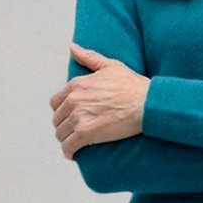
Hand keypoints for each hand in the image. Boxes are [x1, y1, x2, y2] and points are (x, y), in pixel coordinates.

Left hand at [49, 44, 148, 158]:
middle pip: (57, 119)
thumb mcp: (110, 66)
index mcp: (77, 85)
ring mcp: (79, 117)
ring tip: (75, 144)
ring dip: (66, 140)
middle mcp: (74, 100)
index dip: (62, 112)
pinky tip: (74, 154)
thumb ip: (89, 57)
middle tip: (74, 132)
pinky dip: (69, 152)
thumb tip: (73, 47)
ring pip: (61, 134)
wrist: (146, 103)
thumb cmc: (133, 85)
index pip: (56, 102)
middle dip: (64, 126)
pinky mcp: (86, 133)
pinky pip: (68, 146)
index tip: (70, 118)